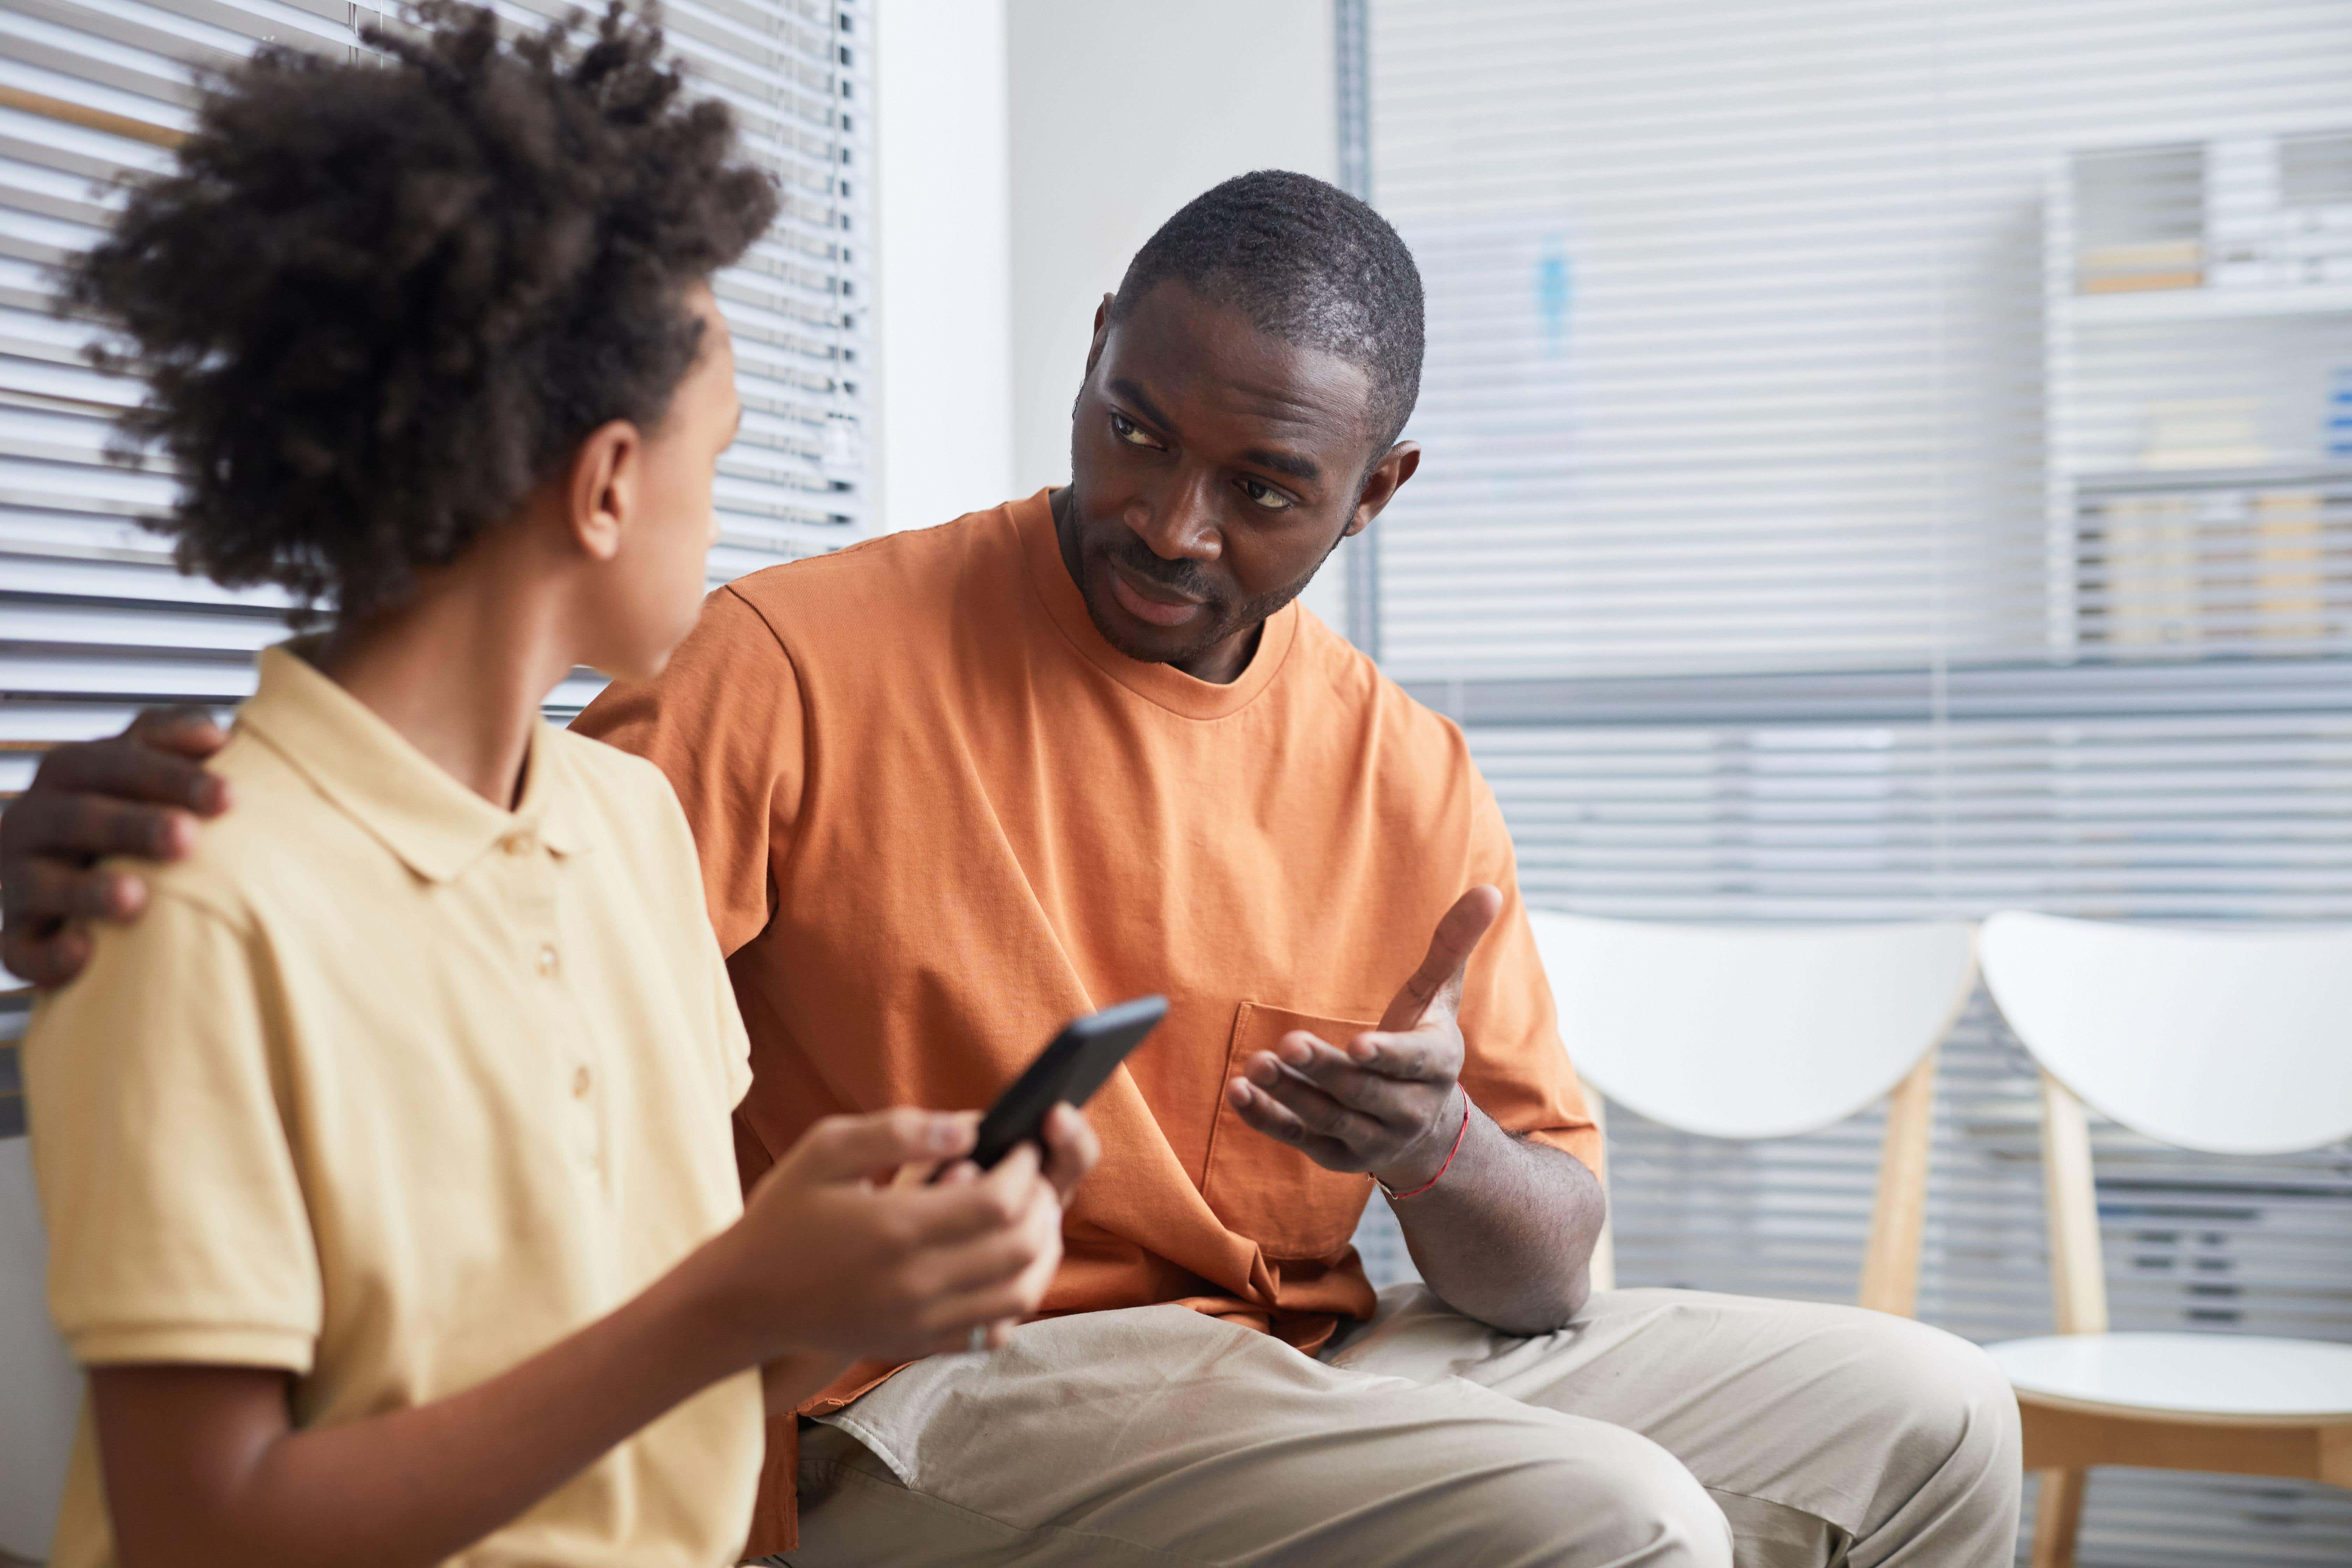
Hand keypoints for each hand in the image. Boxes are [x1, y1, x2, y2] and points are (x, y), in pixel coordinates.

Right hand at [1, 707, 229, 985]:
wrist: (93, 875)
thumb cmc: (138, 807)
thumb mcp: (149, 765)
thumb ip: (174, 738)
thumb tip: (214, 735)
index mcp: (70, 773)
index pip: (111, 763)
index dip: (168, 775)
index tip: (229, 797)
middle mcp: (32, 820)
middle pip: (75, 817)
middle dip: (131, 826)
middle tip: (186, 838)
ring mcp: (18, 879)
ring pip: (38, 883)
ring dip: (85, 891)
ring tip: (135, 898)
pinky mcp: (16, 935)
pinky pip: (19, 950)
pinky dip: (47, 955)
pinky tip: (83, 955)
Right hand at [704, 1106, 1090, 1364]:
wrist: (745, 1300)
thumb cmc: (784, 1214)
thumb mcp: (825, 1150)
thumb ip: (899, 1131)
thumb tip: (970, 1128)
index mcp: (896, 1229)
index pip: (999, 1202)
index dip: (1025, 1170)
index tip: (1022, 1147)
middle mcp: (916, 1283)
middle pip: (1021, 1248)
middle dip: (1042, 1204)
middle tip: (1033, 1177)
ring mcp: (920, 1322)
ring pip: (1021, 1294)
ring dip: (1042, 1252)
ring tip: (1032, 1217)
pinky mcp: (918, 1346)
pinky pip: (994, 1331)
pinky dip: (1016, 1296)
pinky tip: (1004, 1265)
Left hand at [1225, 885, 1500, 1190]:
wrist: (1424, 1127)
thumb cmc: (1423, 1040)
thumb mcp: (1440, 996)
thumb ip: (1453, 946)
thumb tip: (1489, 890)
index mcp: (1437, 1066)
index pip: (1412, 1063)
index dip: (1386, 1057)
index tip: (1357, 1046)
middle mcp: (1409, 1110)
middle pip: (1362, 1092)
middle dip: (1325, 1070)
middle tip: (1289, 1043)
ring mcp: (1372, 1139)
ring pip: (1328, 1118)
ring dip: (1290, 1095)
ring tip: (1256, 1066)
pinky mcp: (1337, 1156)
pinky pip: (1298, 1139)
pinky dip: (1267, 1120)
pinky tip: (1238, 1092)